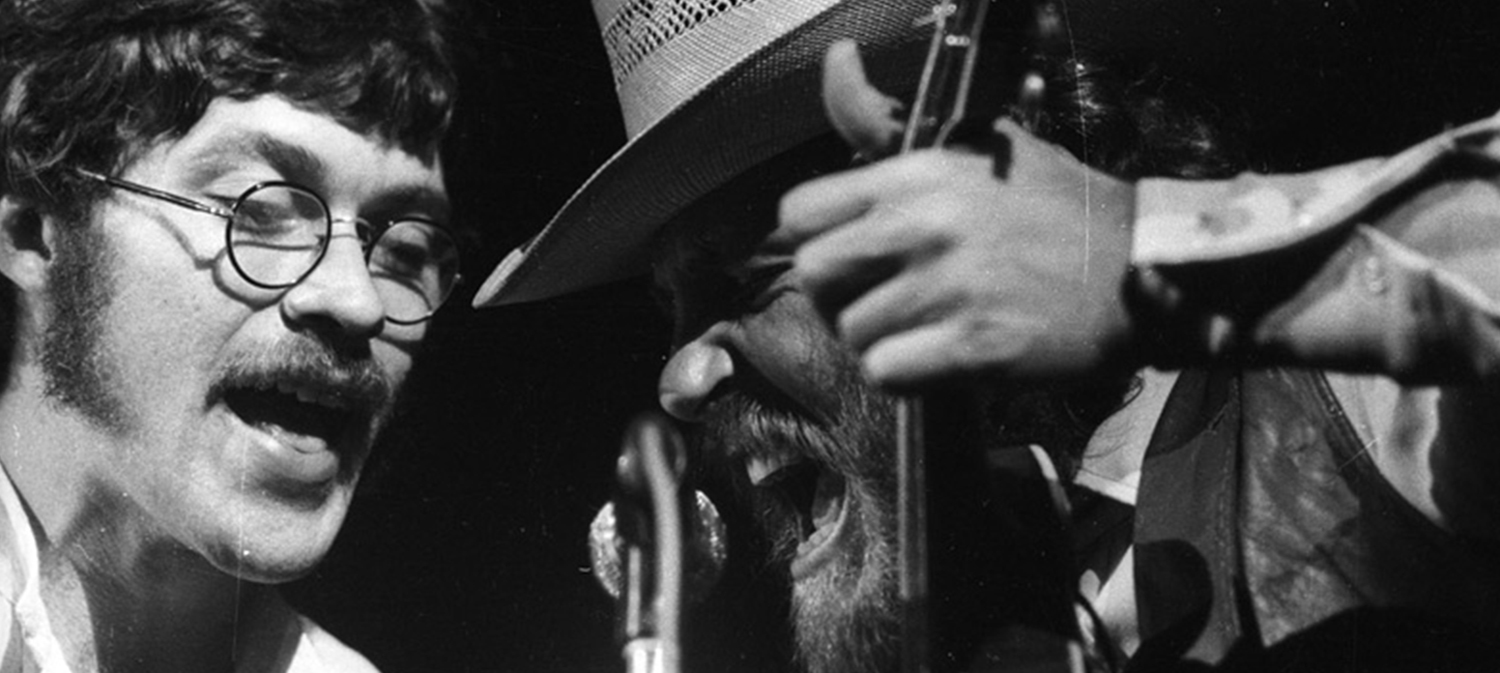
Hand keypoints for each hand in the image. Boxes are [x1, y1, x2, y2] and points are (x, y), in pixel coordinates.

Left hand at [767, 43, 1139, 389]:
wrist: (1139, 265)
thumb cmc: (1054, 207)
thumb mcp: (971, 141)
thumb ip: (885, 118)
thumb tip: (835, 58)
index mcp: (916, 173)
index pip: (798, 213)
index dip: (814, 241)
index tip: (848, 255)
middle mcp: (926, 225)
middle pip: (814, 277)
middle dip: (835, 297)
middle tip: (878, 301)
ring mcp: (950, 287)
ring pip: (852, 332)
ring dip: (879, 339)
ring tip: (925, 327)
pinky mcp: (976, 345)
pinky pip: (887, 373)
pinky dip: (904, 376)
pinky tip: (938, 356)